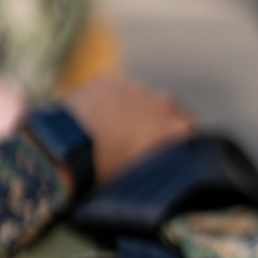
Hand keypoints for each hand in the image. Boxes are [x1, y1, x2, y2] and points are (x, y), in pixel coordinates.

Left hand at [60, 75, 194, 185]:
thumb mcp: (140, 177)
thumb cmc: (106, 172)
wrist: (66, 147)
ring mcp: (136, 88)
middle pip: (168, 112)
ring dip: (134, 110)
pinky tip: (96, 117)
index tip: (168, 152)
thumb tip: (161, 169)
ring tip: (113, 131)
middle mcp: (163, 103)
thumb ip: (159, 165)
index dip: (180, 142)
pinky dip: (112, 101)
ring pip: (142, 98)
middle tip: (138, 143)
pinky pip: (117, 90)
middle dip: (157, 124)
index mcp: (176, 129)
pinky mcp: (111, 80)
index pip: (191, 132)